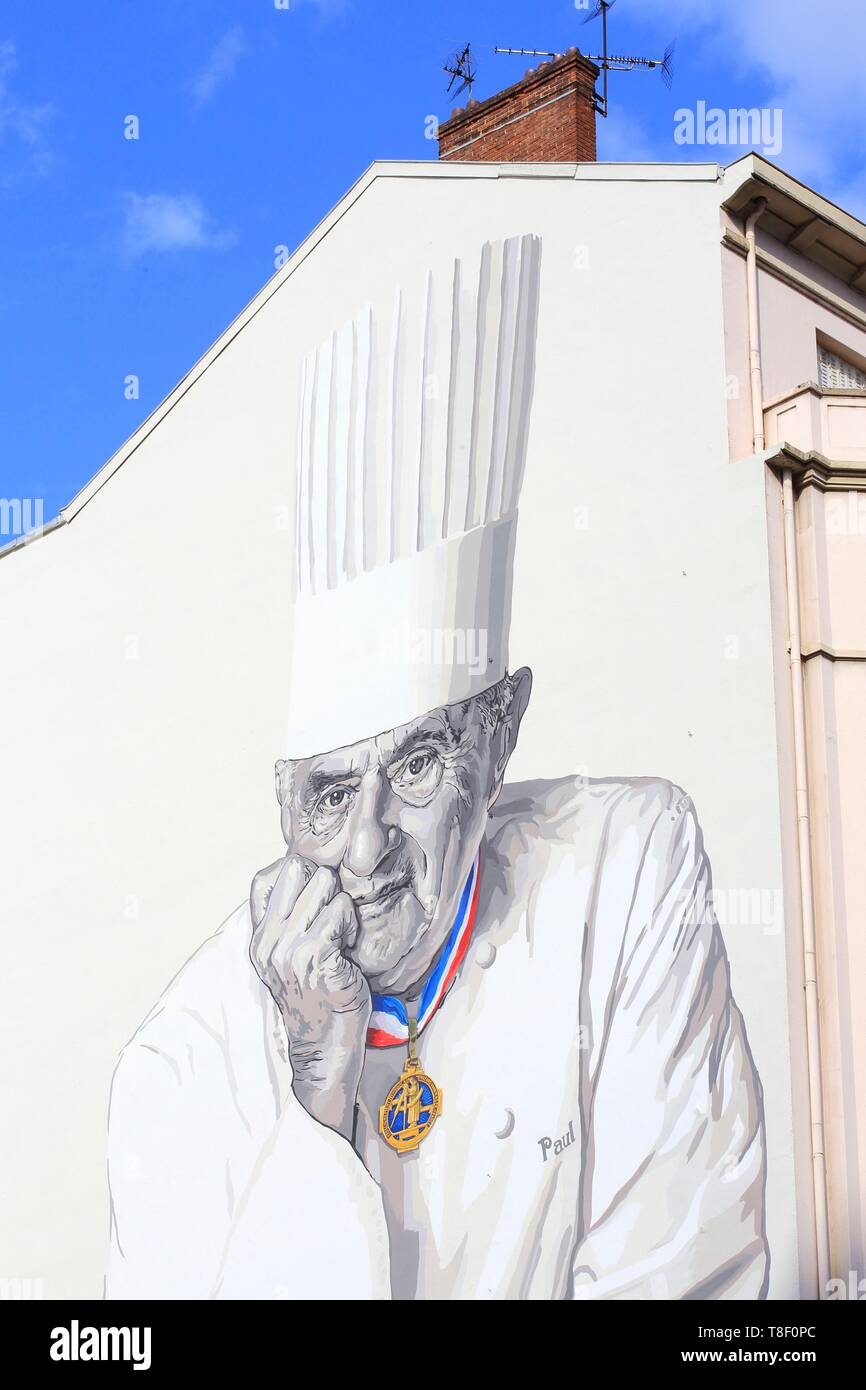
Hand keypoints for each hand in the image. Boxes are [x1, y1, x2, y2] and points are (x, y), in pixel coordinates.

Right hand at [249, 856, 369, 1139]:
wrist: (324, 1047)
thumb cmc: (317, 997)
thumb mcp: (289, 957)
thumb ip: (288, 922)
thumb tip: (304, 873)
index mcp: (259, 939)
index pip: (263, 878)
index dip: (295, 875)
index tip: (315, 894)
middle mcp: (269, 942)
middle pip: (297, 871)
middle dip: (324, 885)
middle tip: (333, 919)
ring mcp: (290, 951)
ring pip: (324, 888)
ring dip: (342, 907)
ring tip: (342, 937)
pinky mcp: (316, 959)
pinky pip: (341, 913)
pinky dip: (351, 925)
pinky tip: (349, 949)